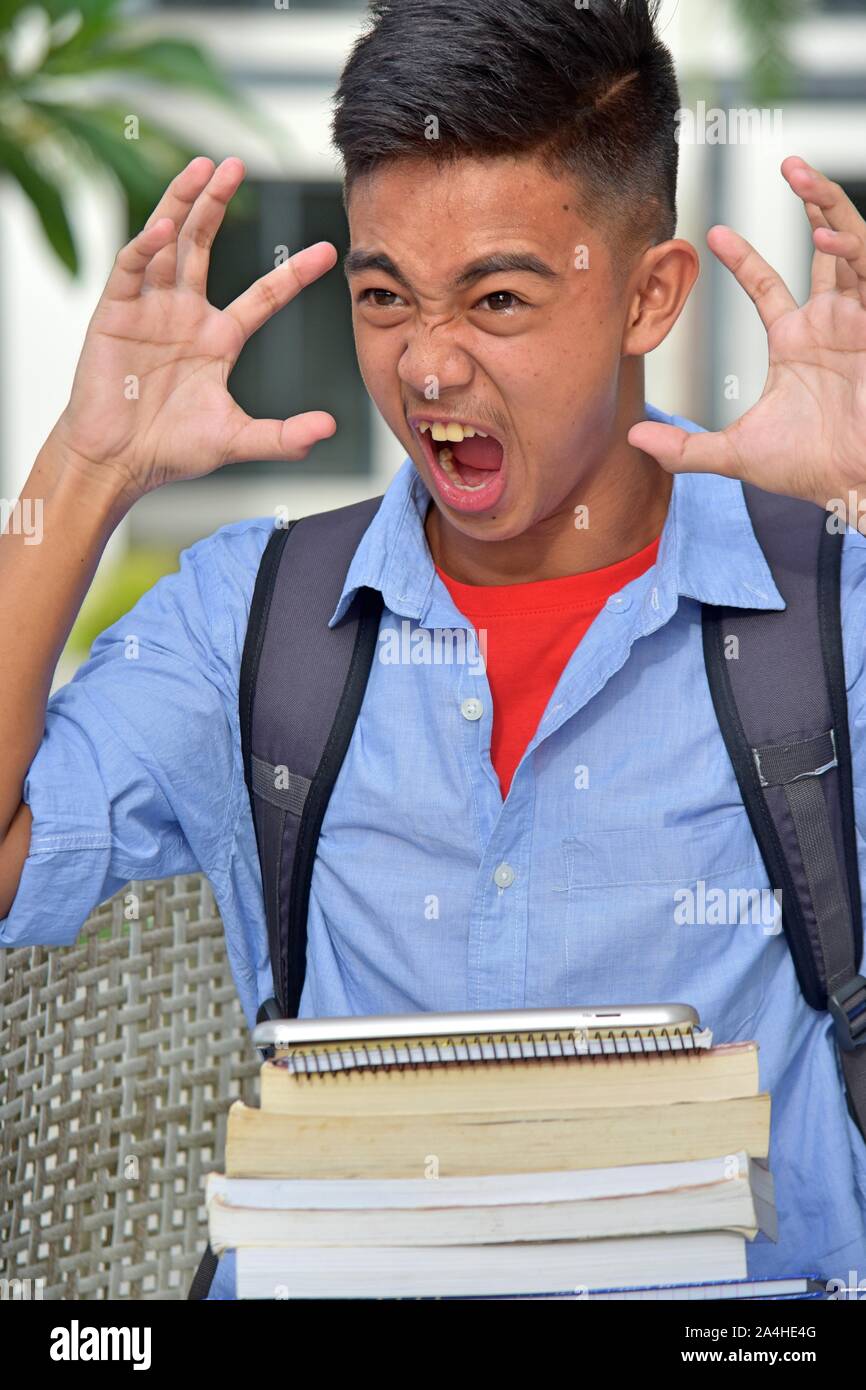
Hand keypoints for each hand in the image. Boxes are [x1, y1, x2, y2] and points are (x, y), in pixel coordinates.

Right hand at [51, 156, 337, 499]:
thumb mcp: (236, 440)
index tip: (329, 251)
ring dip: (181, 203)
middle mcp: (186, 314)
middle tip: (236, 163)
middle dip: (217, 203)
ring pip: (167, 243)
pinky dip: (143, 247)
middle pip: (203, 245)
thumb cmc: (170, 450)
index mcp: (219, 339)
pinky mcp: (115, 314)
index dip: (293, 273)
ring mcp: (150, 309)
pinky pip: (130, 270)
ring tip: (201, 166)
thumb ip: (283, 437)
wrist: (117, 463)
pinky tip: (160, 228)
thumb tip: (329, 430)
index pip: (264, 295)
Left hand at [629, 157, 865, 515]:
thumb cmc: (809, 470)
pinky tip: (824, 234)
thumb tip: (630, 439)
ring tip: (800, 173)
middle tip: (785, 162)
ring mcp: (859, 321)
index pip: (768, 284)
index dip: (743, 256)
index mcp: (797, 342)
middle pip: (825, 245)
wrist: (856, 485)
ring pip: (852, 242)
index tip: (711, 233)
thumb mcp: (736, 456)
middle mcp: (831, 322)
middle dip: (811, 200)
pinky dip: (853, 249)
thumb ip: (684, 449)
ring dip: (831, 204)